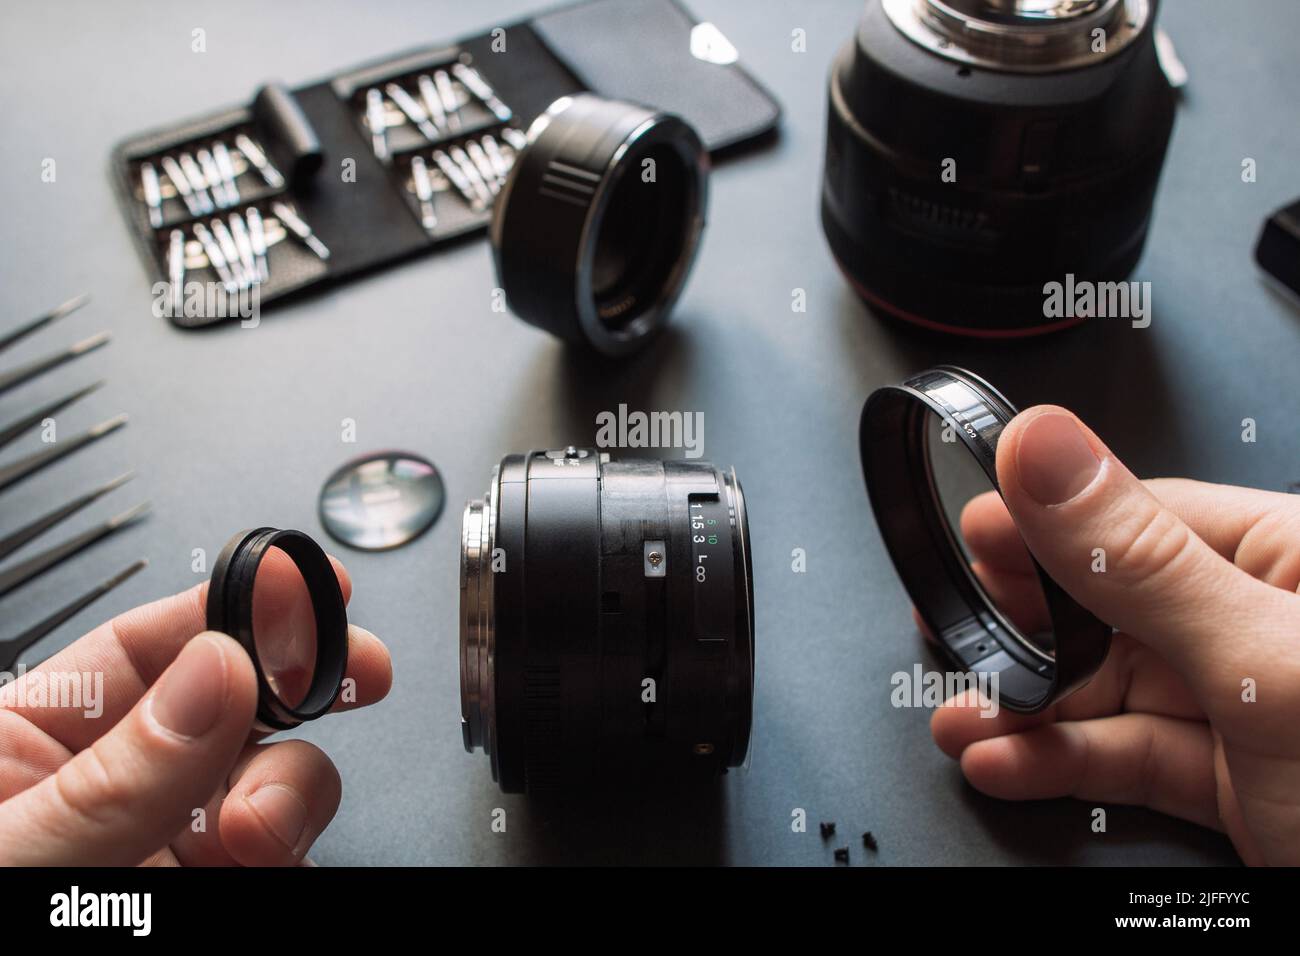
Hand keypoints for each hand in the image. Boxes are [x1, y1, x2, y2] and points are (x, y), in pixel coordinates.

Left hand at [0, 552, 391, 865]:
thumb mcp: (20, 853)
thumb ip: (116, 775)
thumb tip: (217, 670)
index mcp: (35, 745)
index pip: (147, 643)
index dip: (236, 603)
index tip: (305, 583)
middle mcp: (117, 786)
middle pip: (239, 698)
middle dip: (303, 684)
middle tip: (356, 672)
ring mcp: (174, 840)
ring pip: (281, 773)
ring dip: (295, 788)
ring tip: (257, 831)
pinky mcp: (222, 883)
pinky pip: (294, 845)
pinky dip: (300, 845)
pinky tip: (266, 860)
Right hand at [930, 406, 1299, 864]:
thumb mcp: (1266, 670)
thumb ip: (1142, 562)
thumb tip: (1044, 452)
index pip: (1146, 514)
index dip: (1049, 524)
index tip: (971, 530)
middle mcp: (1274, 625)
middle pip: (1116, 607)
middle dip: (1028, 632)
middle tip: (956, 635)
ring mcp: (1256, 709)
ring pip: (1114, 689)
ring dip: (1029, 709)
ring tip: (965, 716)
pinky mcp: (1238, 783)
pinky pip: (1130, 756)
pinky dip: (1062, 762)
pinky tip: (1009, 761)